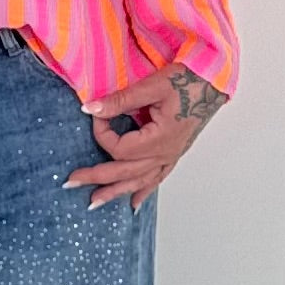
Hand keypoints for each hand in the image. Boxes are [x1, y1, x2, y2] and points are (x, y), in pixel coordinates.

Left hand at [63, 61, 229, 211]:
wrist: (214, 81)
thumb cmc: (189, 80)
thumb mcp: (153, 86)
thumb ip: (120, 100)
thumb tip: (90, 108)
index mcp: (159, 139)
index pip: (119, 147)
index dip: (102, 133)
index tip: (96, 114)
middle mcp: (164, 153)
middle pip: (124, 172)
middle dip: (95, 178)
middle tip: (70, 183)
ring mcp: (170, 156)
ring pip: (139, 182)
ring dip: (115, 192)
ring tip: (93, 203)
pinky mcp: (174, 154)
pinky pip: (156, 179)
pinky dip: (143, 192)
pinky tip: (133, 203)